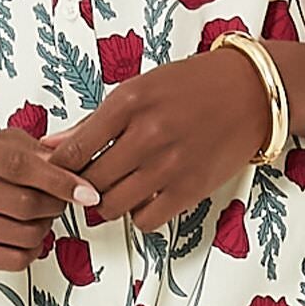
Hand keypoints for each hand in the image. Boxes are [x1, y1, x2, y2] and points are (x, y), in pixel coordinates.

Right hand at [0, 122, 91, 270]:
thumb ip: (30, 149)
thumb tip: (71, 169)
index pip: (20, 166)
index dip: (59, 180)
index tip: (86, 191)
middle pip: (26, 203)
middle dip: (54, 204)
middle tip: (55, 200)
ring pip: (25, 234)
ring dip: (44, 227)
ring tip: (36, 215)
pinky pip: (15, 259)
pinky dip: (31, 249)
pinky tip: (23, 235)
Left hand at [43, 42, 270, 232]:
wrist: (251, 91)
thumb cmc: (194, 85)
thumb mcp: (139, 89)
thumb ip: (95, 122)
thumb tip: (52, 146)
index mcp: (128, 102)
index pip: (74, 151)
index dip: (59, 168)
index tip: (58, 172)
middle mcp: (147, 134)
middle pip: (90, 182)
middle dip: (81, 187)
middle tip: (84, 184)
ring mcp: (169, 165)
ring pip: (112, 205)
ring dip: (106, 203)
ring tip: (115, 189)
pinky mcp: (190, 189)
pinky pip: (146, 220)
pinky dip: (138, 214)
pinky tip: (143, 198)